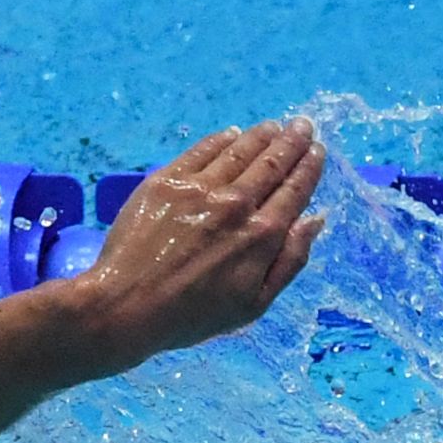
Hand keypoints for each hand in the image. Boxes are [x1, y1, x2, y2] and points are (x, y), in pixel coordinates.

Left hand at [67, 117, 325, 375]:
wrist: (124, 307)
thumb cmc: (190, 316)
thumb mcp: (253, 305)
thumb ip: (290, 261)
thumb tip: (315, 219)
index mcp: (262, 235)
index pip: (295, 190)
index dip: (309, 167)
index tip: (317, 150)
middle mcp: (235, 204)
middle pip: (272, 163)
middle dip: (292, 141)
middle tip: (302, 126)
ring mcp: (198, 190)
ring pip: (239, 151)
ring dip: (261, 135)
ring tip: (274, 126)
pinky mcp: (164, 183)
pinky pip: (200, 151)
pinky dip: (221, 140)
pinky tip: (231, 134)